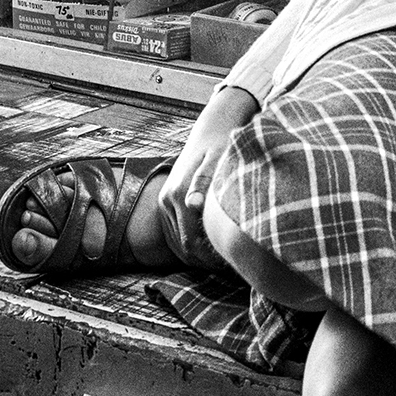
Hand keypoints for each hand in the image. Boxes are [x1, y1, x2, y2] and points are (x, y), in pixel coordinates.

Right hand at [157, 86, 258, 268]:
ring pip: (177, 244)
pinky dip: (190, 246)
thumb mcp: (219, 158)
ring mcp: (164, 203)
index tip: (232, 263)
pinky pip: (174, 234)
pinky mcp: (166, 204)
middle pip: (183, 247)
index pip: (191, 241)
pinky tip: (211, 248)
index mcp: (179, 193)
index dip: (211, 258)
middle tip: (231, 266)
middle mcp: (166, 200)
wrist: (211, 128)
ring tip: (224, 260)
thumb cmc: (222, 143)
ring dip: (197, 256)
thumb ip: (206, 181)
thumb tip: (192, 204)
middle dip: (205, 262)